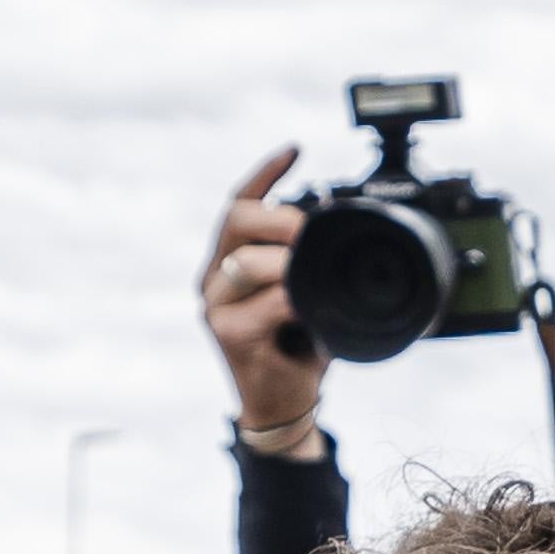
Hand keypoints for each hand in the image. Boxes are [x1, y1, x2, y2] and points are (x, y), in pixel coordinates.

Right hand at [202, 147, 327, 441]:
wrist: (286, 404)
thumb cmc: (299, 346)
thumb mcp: (309, 293)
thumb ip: (310, 261)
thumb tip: (339, 223)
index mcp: (231, 259)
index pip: (240, 202)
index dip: (266, 173)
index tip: (296, 149)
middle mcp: (216, 276)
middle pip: (236, 219)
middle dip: (279, 216)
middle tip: (311, 230)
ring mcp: (216, 304)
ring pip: (246, 260)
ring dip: (288, 262)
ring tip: (314, 273)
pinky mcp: (227, 332)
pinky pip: (266, 302)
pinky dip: (293, 301)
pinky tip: (308, 309)